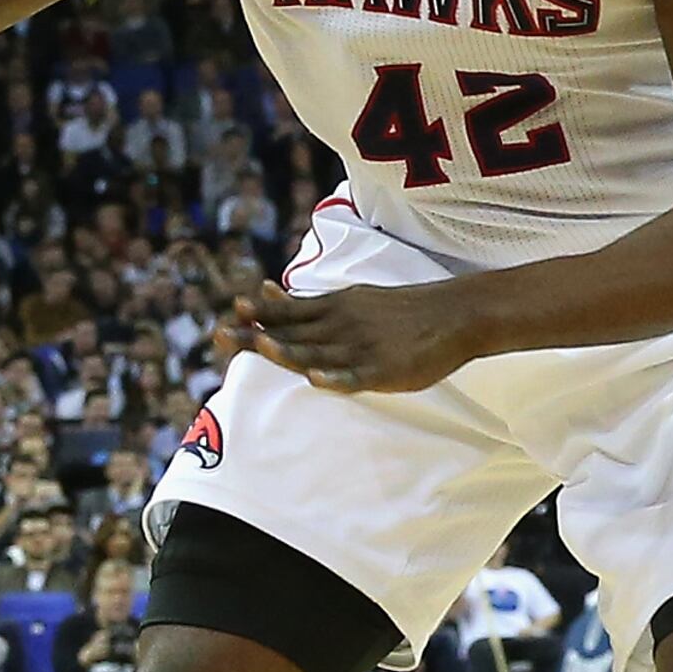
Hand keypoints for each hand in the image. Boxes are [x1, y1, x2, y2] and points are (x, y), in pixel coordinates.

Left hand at [222, 277, 487, 396]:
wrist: (453, 314)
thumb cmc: (398, 311)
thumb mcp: (350, 298)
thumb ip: (308, 304)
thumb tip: (264, 292)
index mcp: (333, 309)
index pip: (286, 315)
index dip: (256, 318)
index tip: (226, 316)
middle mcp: (342, 325)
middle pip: (292, 334)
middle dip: (254, 337)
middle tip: (219, 337)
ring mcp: (363, 348)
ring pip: (320, 352)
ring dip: (290, 351)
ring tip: (262, 348)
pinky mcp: (384, 370)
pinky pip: (357, 376)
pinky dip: (337, 377)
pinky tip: (318, 379)